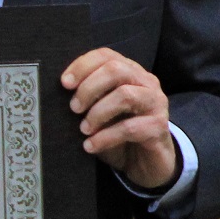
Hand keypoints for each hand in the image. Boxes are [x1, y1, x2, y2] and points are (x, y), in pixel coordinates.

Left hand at [60, 46, 177, 190]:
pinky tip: (91, 146)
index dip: (83, 65)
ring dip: (97, 113)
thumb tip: (60, 94)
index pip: (106, 56)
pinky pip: (130, 128)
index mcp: (130, 72)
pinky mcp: (160, 127)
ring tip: (83, 129)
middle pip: (116, 70)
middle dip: (89, 88)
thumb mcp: (100, 112)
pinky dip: (105, 137)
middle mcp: (146, 83)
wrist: (146, 162)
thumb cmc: (119, 133)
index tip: (64, 83)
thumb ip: (88, 99)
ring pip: (125, 95)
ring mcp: (156, 103)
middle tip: (73, 108)